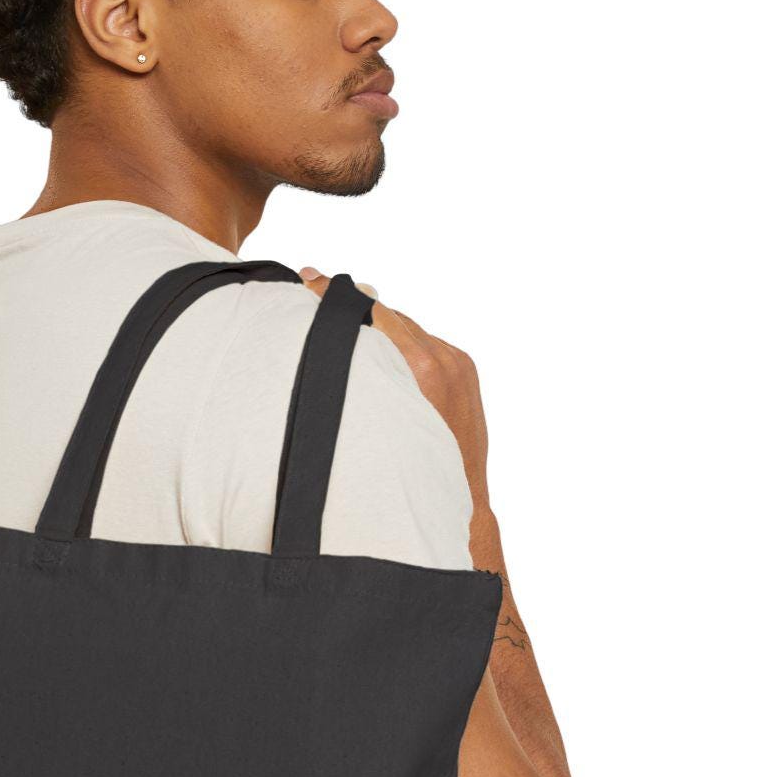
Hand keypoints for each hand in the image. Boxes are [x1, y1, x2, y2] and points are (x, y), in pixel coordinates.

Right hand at [298, 267, 491, 517]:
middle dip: (354, 306)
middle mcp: (442, 358)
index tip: (311, 279)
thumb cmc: (408, 471)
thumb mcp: (374, 419)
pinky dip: (405, 344)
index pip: (373, 312)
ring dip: (381, 327)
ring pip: (407, 327)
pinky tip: (386, 355)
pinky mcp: (465, 367)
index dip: (336, 294)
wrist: (461, 497)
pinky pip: (427, 342)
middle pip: (388, 315)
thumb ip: (363, 371)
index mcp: (420, 368)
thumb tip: (344, 331)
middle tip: (316, 288)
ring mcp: (456, 361)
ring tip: (349, 324)